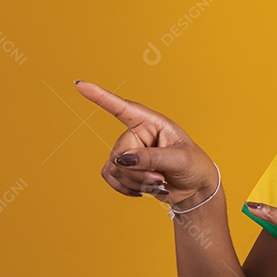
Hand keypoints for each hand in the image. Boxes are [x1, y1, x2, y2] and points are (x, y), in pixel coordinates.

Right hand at [74, 80, 217, 208]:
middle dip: (138, 172)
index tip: (81, 85)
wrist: (195, 188)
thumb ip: (151, 158)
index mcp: (153, 123)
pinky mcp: (126, 168)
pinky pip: (110, 176)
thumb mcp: (179, 159)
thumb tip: (122, 159)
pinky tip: (142, 191)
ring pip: (115, 167)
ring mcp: (131, 151)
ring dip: (135, 181)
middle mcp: (138, 134)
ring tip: (158, 183)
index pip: (123, 108)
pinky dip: (125, 187)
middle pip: (119, 153)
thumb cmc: (194, 166)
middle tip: (160, 178)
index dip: (101, 97)